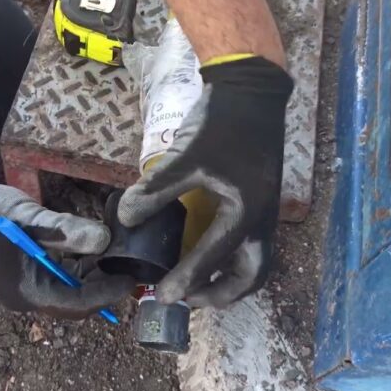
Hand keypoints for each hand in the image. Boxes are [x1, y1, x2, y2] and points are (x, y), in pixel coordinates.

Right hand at [0, 174, 133, 317]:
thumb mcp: (27, 217)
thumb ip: (65, 229)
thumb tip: (105, 240)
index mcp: (28, 290)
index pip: (79, 304)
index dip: (108, 293)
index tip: (131, 277)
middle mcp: (28, 296)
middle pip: (77, 301)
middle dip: (104, 284)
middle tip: (129, 262)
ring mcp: (24, 287)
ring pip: (69, 289)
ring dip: (92, 274)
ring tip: (116, 251)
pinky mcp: (23, 275)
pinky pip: (56, 279)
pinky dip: (76, 266)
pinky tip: (90, 246)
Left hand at [118, 57, 292, 307]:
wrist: (251, 90)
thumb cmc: (222, 123)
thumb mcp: (186, 156)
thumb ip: (156, 190)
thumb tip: (125, 217)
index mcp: (247, 211)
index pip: (215, 257)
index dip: (186, 279)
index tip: (163, 295)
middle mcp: (263, 219)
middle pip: (252, 275)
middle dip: (220, 294)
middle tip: (188, 300)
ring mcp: (265, 211)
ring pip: (255, 262)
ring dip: (228, 279)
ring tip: (197, 284)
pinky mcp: (260, 201)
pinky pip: (250, 243)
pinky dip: (230, 257)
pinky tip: (206, 252)